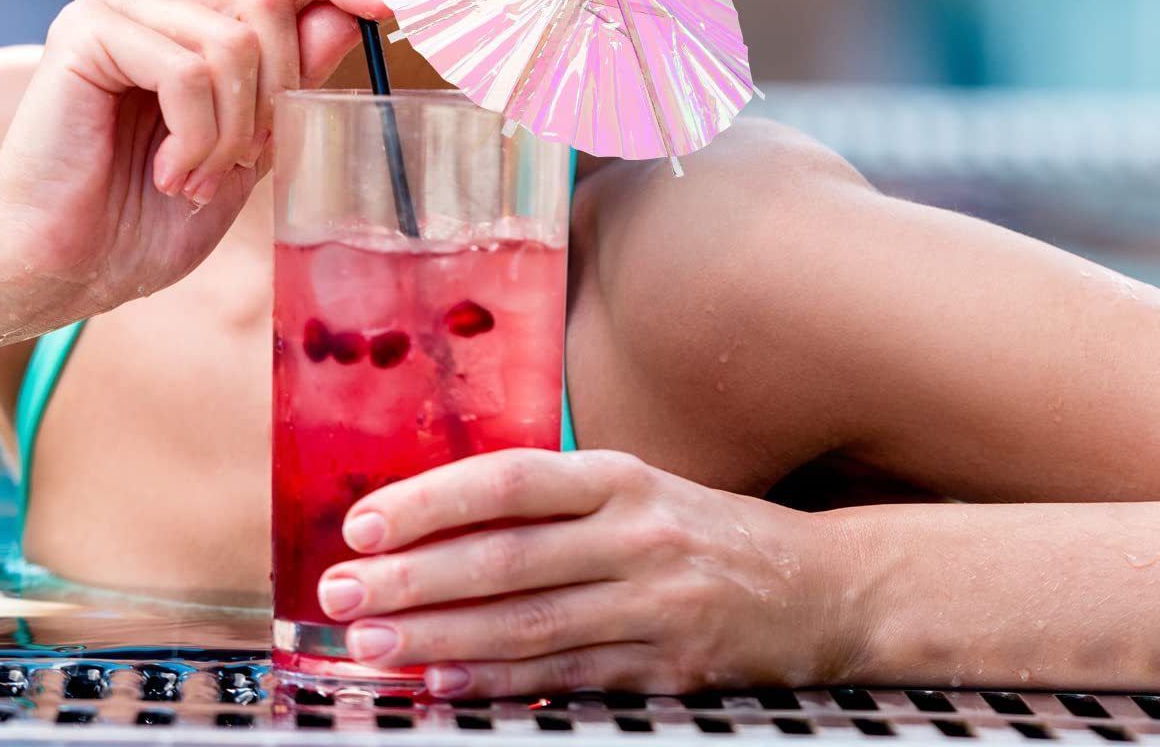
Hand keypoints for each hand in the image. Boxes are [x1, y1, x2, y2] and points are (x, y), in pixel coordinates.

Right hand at [0, 0, 392, 320]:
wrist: (55, 268)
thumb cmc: (144, 215)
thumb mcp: (247, 145)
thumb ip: (291, 79)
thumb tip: (351, 13)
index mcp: (190, 10)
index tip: (398, 1)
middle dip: (277, 90)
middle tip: (241, 158)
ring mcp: (115, 4)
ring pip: (233, 38)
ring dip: (232, 129)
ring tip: (195, 176)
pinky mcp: (87, 32)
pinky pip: (188, 68)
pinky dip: (197, 135)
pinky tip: (169, 171)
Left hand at [314, 448, 862, 696]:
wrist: (819, 587)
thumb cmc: (701, 531)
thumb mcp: (636, 489)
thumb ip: (552, 502)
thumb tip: (438, 524)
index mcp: (618, 476)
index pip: (508, 481)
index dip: (430, 502)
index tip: (362, 523)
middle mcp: (634, 532)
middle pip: (505, 557)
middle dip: (412, 578)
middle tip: (340, 594)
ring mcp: (653, 604)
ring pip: (526, 623)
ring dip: (439, 636)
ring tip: (370, 645)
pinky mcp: (667, 669)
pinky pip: (566, 677)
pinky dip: (498, 684)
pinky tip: (443, 683)